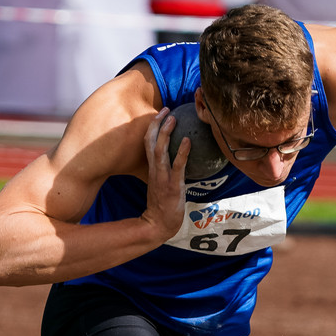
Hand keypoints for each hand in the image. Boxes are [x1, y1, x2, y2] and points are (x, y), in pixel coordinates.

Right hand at [141, 107, 189, 241]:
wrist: (159, 225)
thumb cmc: (162, 206)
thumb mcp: (161, 185)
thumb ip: (165, 172)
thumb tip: (177, 161)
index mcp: (151, 170)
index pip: (148, 143)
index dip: (153, 127)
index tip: (161, 114)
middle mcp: (154, 171)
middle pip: (150, 142)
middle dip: (156, 124)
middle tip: (166, 110)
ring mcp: (162, 178)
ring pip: (160, 151)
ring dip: (166, 133)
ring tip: (173, 119)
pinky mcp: (172, 186)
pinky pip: (177, 166)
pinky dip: (182, 152)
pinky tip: (188, 140)